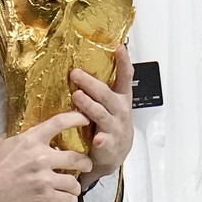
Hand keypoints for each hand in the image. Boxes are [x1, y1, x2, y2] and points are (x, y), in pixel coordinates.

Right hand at [0, 113, 93, 201]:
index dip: (77, 119)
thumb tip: (12, 137)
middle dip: (85, 162)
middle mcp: (41, 157)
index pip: (59, 123)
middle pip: (77, 157)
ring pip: (74, 182)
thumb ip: (9, 139)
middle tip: (85, 166)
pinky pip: (68, 200)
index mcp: (30, 140)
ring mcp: (44, 179)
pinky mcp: (44, 198)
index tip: (86, 120)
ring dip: (76, 187)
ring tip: (72, 190)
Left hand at [71, 44, 133, 186]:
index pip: (125, 77)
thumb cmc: (111, 123)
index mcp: (121, 98)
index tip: (120, 48)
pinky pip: (105, 141)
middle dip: (91, 83)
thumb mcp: (111, 103)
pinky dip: (101, 140)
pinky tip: (96, 138)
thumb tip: (83, 65)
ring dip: (89, 105)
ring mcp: (115, 128)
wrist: (115, 154)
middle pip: (106, 94)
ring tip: (77, 96)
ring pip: (101, 114)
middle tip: (75, 73)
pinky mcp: (109, 145)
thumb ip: (102, 88)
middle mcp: (120, 110)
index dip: (124, 62)